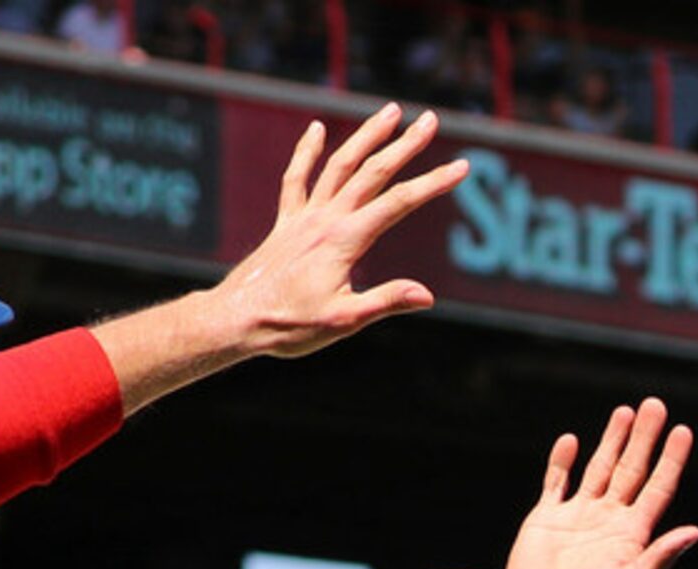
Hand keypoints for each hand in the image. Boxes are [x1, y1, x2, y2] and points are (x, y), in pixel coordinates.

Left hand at [208, 103, 468, 359]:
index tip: (462, 166)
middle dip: (405, 145)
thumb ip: (384, 302)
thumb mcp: (342, 322)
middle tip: (430, 120)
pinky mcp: (285, 224)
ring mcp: (304, 218)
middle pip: (372, 172)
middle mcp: (326, 220)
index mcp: (345, 241)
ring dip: (366, 137)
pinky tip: (316, 128)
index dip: (433, 183)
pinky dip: (306, 153)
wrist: (236, 321)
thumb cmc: (289, 327)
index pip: (399, 203)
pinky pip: (296, 180)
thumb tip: (426, 295)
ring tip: (391, 112)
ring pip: (339, 166)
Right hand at [496, 401, 697, 568]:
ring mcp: (577, 517)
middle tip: (655, 405)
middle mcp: (608, 521)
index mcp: (632, 535)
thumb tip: (695, 532)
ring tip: (625, 411)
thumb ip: (661, 558)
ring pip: (599, 469)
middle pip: (632, 469)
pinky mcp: (546, 520)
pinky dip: (561, 461)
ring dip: (612, 441)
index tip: (684, 430)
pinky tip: (571, 440)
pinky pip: (555, 483)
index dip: (671, 459)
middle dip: (644, 438)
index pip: (658, 488)